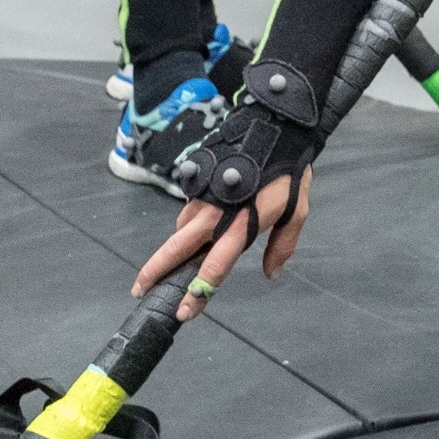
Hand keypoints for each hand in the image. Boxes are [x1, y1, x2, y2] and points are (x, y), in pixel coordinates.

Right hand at [134, 171, 315, 318]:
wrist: (276, 127)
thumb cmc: (290, 173)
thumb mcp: (297, 210)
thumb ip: (282, 245)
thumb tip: (271, 274)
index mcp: (241, 224)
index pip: (215, 265)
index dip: (199, 291)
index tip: (184, 311)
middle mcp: (215, 214)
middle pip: (178, 248)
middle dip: (156, 272)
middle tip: (140, 292)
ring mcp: (202, 197)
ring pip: (180, 230)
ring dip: (173, 249)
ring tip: (167, 267)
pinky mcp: (197, 184)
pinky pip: (187, 213)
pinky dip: (186, 226)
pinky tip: (195, 231)